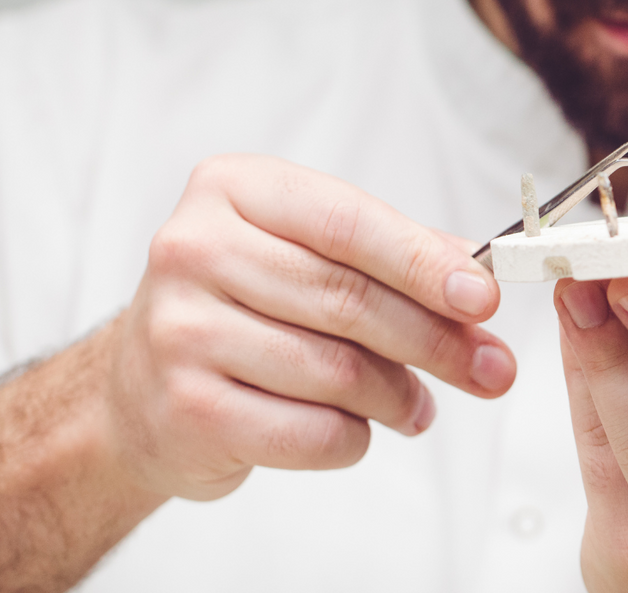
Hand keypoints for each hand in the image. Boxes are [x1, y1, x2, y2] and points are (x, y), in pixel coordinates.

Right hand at [103, 154, 516, 499]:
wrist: (137, 392)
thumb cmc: (240, 308)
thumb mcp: (304, 254)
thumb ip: (390, 256)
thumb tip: (478, 276)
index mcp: (232, 190)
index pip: (348, 223)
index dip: (425, 263)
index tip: (485, 299)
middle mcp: (193, 249)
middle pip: (347, 299)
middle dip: (435, 340)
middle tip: (490, 369)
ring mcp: (180, 331)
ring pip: (335, 371)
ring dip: (398, 396)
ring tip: (418, 407)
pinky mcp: (184, 408)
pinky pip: (309, 432)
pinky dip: (353, 438)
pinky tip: (357, 430)